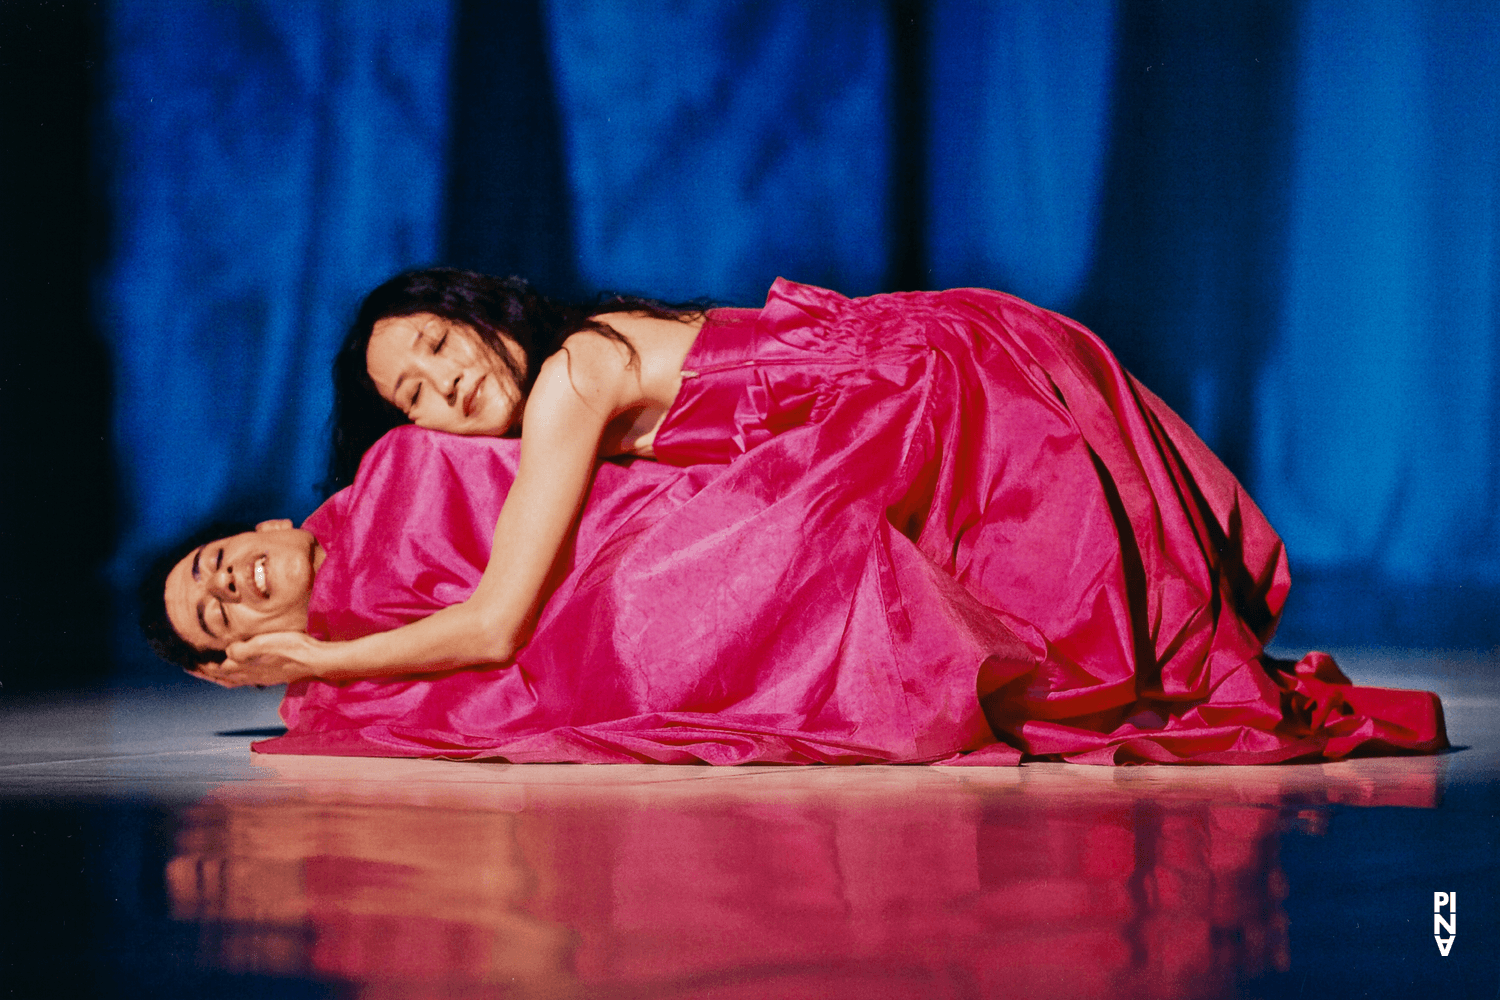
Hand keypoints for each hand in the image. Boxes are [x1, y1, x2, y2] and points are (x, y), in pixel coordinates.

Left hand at [206, 631, 331, 687]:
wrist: (316, 659)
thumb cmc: (291, 648)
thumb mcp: (263, 644)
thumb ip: (242, 649)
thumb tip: (227, 652)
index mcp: (247, 668)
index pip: (219, 670)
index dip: (204, 667)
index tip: (190, 664)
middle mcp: (252, 675)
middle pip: (225, 677)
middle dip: (210, 674)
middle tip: (196, 669)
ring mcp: (264, 677)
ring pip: (236, 679)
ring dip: (223, 676)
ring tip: (215, 672)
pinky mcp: (274, 674)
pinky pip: (248, 678)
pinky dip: (238, 675)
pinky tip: (243, 670)